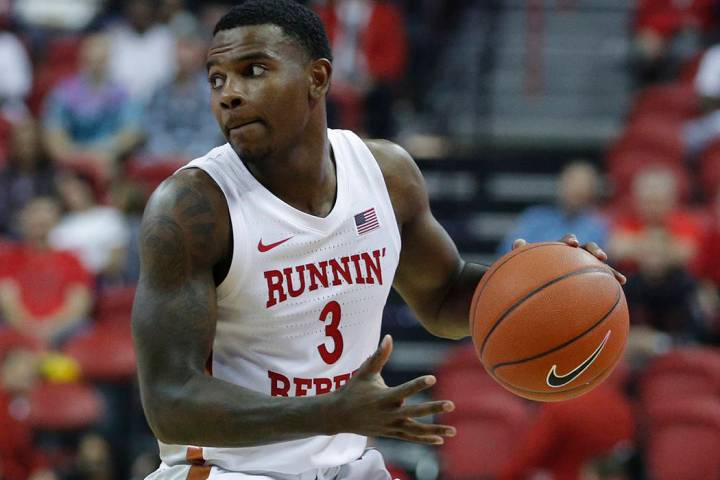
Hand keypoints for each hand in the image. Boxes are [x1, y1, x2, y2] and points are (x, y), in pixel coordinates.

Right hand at [328, 335, 455, 444]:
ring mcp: (391, 426)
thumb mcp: (365, 372)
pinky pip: (411, 438)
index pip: (404, 390)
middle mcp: (389, 413)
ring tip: (453, 431)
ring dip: (435, 430)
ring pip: (416, 430)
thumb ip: (379, 355)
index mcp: (383, 397)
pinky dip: (425, 439)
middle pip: (415, 412)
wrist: (339, 416)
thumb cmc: (353, 390)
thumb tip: (389, 337)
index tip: (433, 378)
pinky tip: (440, 439)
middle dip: (433, 408)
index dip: (418, 384)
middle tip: (451, 404)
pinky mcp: (391, 433)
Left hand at [512, 234, 626, 284]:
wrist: (537, 283)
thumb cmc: (530, 271)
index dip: (570, 240)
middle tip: (600, 257)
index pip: (567, 241)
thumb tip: (518, 241)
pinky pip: (602, 282)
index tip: (572, 244)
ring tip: (619, 277)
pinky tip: (621, 287)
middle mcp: (575, 256)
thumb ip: (522, 253)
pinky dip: (612, 281)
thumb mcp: (525, 264)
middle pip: (588, 248)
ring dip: (609, 270)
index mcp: (560, 249)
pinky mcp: (590, 280)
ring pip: (599, 265)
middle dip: (594, 250)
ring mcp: (584, 266)